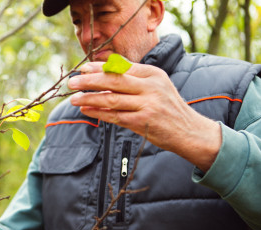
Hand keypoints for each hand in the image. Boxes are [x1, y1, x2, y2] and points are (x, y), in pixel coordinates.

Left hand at [68, 62, 220, 171]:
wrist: (188, 130)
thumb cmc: (166, 106)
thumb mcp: (155, 85)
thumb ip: (133, 78)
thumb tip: (102, 70)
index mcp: (152, 74)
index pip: (120, 67)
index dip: (99, 68)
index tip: (82, 69)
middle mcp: (151, 87)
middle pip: (114, 81)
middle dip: (89, 81)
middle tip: (72, 82)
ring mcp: (147, 105)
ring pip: (112, 100)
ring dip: (90, 99)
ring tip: (74, 99)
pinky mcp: (143, 122)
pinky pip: (115, 117)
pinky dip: (98, 113)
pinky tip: (86, 111)